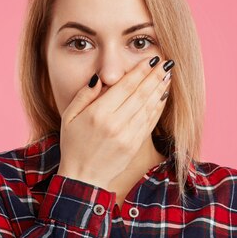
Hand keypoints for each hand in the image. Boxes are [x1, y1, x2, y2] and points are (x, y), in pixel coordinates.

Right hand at [56, 55, 173, 190]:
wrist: (83, 178)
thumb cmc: (73, 145)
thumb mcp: (69, 117)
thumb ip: (84, 95)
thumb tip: (99, 78)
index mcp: (98, 114)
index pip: (124, 87)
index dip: (140, 72)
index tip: (150, 60)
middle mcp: (115, 124)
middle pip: (140, 94)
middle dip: (155, 76)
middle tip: (166, 63)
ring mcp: (127, 136)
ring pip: (148, 107)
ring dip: (159, 89)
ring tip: (167, 75)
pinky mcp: (134, 146)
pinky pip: (150, 122)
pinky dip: (158, 108)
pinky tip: (163, 96)